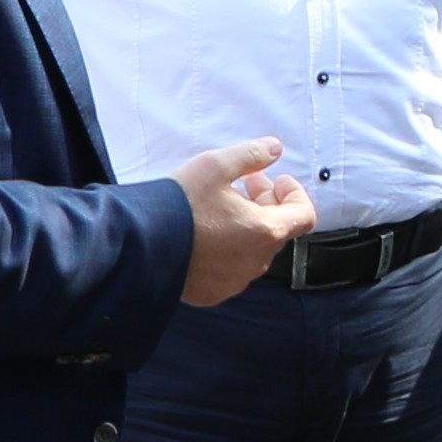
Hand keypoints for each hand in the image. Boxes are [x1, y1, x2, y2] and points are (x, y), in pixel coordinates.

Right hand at [172, 140, 315, 305]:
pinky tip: (205, 233)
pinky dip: (228, 249)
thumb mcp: (215, 166)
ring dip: (247, 226)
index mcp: (265, 232)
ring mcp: (234, 282)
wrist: (137, 245)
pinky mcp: (212, 293)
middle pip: (276, 230)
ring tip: (222, 205)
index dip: (295, 194)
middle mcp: (255, 262)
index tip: (278, 179)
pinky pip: (230, 269)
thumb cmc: (179, 204)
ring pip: (253, 250)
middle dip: (266, 203)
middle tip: (246, 182)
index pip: (304, 215)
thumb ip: (251, 155)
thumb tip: (275, 149)